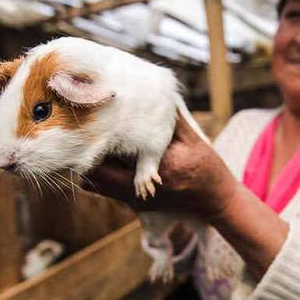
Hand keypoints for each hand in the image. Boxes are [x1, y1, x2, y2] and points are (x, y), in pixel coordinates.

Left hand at [82, 113, 238, 219]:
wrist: (215, 202)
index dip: (100, 138)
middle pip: (96, 172)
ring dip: (88, 163)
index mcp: (158, 167)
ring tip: (89, 142)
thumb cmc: (207, 169)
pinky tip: (102, 156)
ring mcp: (135, 199)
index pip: (117, 154)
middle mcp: (141, 187)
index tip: (95, 120)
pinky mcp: (134, 203)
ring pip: (95, 183)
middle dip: (85, 151)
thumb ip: (172, 120)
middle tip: (84, 130)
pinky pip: (105, 188)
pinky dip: (98, 173)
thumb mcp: (193, 140)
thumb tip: (158, 96)